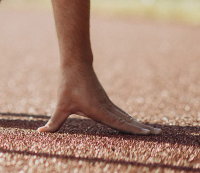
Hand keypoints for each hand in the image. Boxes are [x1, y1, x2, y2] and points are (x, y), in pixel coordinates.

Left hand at [38, 65, 159, 134]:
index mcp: (99, 110)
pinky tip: (134, 122)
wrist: (75, 64)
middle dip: (142, 129)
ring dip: (138, 124)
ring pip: (126, 116)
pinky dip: (130, 119)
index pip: (120, 123)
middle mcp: (107, 108)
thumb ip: (54, 122)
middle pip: (127, 120)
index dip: (133, 130)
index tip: (148, 134)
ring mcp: (108, 103)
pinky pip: (121, 112)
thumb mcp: (61, 105)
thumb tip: (40, 132)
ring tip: (153, 131)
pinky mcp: (105, 100)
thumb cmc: (68, 85)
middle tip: (158, 134)